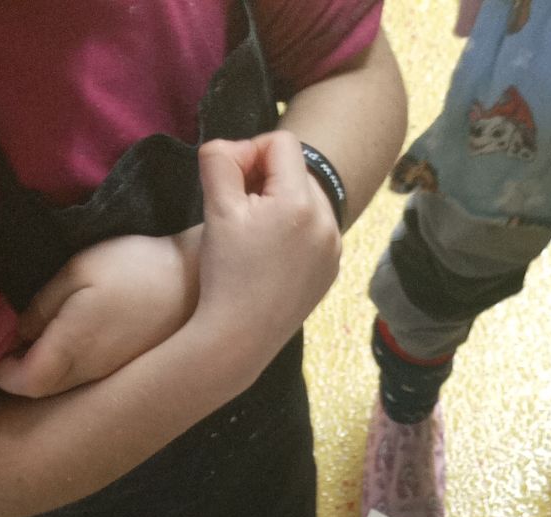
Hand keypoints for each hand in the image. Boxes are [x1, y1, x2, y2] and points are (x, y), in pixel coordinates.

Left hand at [0, 232, 198, 398]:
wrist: (193, 285)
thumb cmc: (134, 269)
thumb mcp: (78, 270)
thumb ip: (42, 305)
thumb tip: (18, 331)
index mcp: (71, 349)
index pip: (23, 382)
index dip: (1, 372)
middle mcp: (87, 373)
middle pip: (39, 390)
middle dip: (17, 372)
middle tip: (4, 341)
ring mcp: (106, 376)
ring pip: (59, 388)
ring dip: (40, 370)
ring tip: (32, 338)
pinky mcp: (121, 370)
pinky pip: (81, 380)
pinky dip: (63, 367)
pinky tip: (66, 340)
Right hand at [193, 133, 341, 374]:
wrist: (239, 339)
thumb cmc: (226, 273)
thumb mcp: (216, 208)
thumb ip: (218, 160)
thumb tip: (230, 148)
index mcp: (301, 203)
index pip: (281, 143)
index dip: (250, 151)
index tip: (231, 181)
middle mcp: (327, 223)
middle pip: (296, 171)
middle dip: (266, 178)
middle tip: (239, 207)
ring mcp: (334, 249)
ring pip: (306, 200)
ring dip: (280, 203)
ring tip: (253, 231)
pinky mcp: (331, 270)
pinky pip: (315, 231)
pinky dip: (293, 230)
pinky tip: (269, 252)